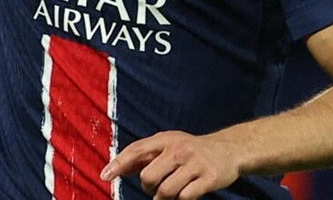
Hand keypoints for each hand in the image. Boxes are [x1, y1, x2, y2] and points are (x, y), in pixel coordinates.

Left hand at [101, 130, 240, 198]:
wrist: (228, 149)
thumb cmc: (190, 149)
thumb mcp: (168, 144)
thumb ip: (144, 155)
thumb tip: (117, 167)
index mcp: (164, 139)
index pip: (135, 150)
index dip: (118, 163)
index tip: (104, 176)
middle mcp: (178, 149)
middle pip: (149, 176)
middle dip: (147, 187)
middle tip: (154, 188)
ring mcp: (194, 164)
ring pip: (166, 190)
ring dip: (163, 198)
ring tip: (168, 194)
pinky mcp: (209, 178)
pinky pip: (186, 197)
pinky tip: (183, 195)